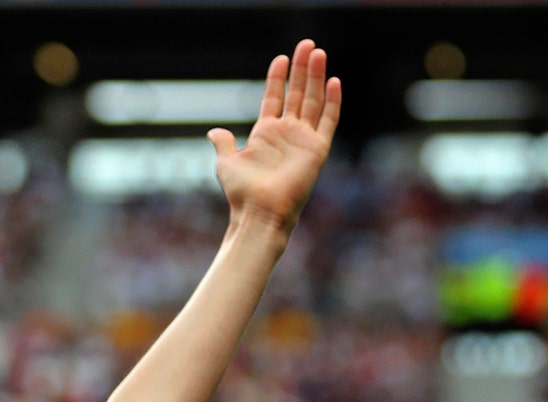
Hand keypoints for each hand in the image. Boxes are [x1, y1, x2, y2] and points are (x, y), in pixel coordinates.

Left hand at [207, 40, 340, 234]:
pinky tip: (333, 81)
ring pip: (313, 101)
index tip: (281, 58)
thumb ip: (223, 143)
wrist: (259, 212)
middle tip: (306, 44)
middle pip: (297, 93)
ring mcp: (304, 139)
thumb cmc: (241, 192)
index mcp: (266, 134)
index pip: (274, 98)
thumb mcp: (226, 162)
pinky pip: (328, 121)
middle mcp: (287, 133)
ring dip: (316, 77)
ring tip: (318, 52)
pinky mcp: (317, 149)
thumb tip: (214, 131)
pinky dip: (332, 102)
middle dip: (301, 69)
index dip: (277, 78)